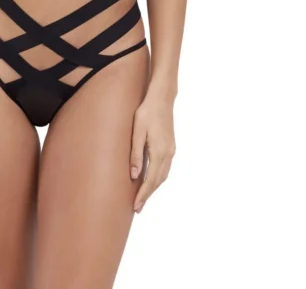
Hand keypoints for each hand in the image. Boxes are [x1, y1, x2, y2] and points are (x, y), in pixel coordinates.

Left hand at [130, 93, 176, 213]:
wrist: (162, 99)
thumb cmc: (147, 113)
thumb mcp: (137, 132)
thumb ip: (136, 153)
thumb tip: (135, 175)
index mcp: (159, 152)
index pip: (151, 180)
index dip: (143, 194)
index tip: (136, 206)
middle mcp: (168, 154)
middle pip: (159, 181)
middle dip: (148, 195)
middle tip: (138, 207)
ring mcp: (171, 150)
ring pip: (163, 175)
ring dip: (154, 187)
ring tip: (143, 197)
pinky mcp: (171, 146)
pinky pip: (165, 168)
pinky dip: (158, 178)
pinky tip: (151, 179)